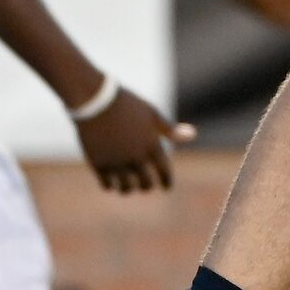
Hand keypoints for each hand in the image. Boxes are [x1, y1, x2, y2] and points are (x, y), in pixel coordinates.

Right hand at [76, 86, 194, 193]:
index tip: (166, 187)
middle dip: (147, 186)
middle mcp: (135, 157)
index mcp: (151, 145)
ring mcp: (116, 162)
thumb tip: (192, 135)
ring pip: (126, 188)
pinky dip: (111, 186)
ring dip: (129, 189)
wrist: (96, 99)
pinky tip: (112, 184)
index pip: (164, 172)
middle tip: (146, 186)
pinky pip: (107, 185)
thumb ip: (170, 129)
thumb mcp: (151, 114)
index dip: (167, 182)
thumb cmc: (127, 104)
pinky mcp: (98, 164)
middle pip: (145, 183)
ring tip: (128, 187)